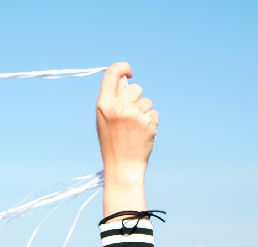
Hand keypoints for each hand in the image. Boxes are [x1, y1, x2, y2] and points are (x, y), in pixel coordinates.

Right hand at [96, 62, 157, 215]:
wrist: (122, 167)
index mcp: (103, 104)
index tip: (129, 72)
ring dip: (144, 113)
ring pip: (147, 102)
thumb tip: (125, 80)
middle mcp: (118, 107)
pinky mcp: (147, 122)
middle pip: (135, 88)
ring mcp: (133, 115)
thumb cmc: (112, 142)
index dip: (123, 67)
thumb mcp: (105, 119)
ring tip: (134, 130)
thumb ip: (113, 99)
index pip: (112, 72)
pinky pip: (154, 114)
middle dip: (137, 99)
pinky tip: (142, 135)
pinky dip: (151, 123)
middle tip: (130, 116)